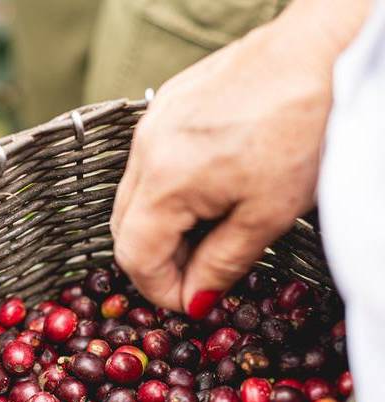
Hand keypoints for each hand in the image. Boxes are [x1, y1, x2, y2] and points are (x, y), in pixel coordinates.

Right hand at [110, 1, 366, 315]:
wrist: (326, 50)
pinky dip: (168, 189)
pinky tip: (209, 188)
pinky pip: (149, 162)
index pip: (136, 257)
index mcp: (166, 181)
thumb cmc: (307, 127)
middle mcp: (146, 149)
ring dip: (162, 225)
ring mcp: (152, 122)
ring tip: (211, 228)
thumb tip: (196, 300)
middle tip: (201, 272)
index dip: (162, 290)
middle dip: (158, 260)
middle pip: (124, 228)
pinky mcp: (167, 104)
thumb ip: (222, 265)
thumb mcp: (268, 215)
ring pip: (135, 196)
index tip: (193, 301)